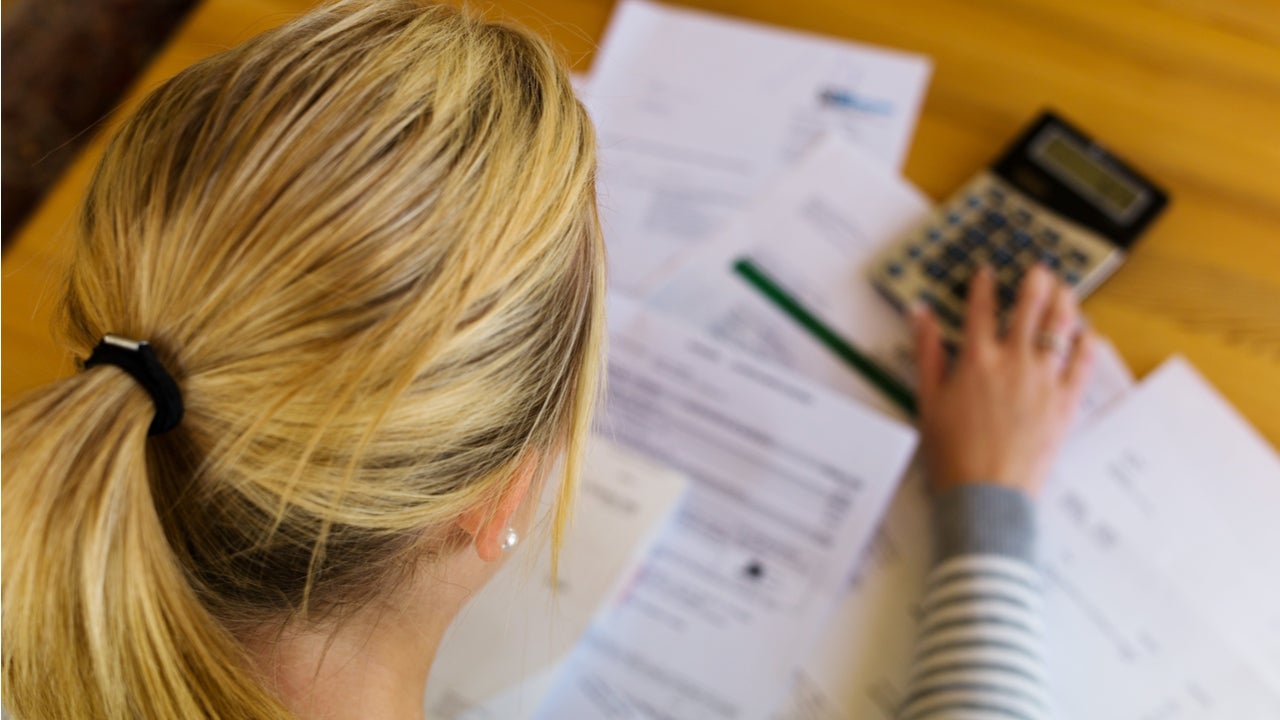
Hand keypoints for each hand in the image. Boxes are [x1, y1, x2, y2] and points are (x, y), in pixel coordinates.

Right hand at [913, 264, 1095, 495]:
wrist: (986, 494)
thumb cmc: (953, 454)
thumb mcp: (928, 400)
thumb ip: (927, 352)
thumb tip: (920, 316)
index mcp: (976, 360)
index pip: (980, 309)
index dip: (984, 285)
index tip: (988, 271)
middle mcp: (1012, 362)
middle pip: (1028, 308)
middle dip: (1035, 282)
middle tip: (1039, 269)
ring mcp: (1043, 380)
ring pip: (1060, 327)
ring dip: (1064, 302)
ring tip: (1065, 290)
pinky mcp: (1065, 403)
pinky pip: (1082, 363)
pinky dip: (1087, 344)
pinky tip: (1087, 334)